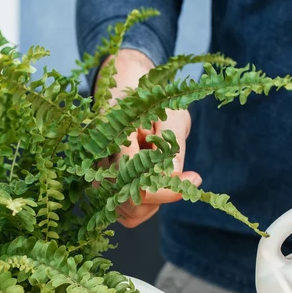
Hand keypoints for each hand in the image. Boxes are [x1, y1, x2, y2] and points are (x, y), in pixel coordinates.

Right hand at [98, 48, 201, 227]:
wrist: (125, 82)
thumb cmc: (150, 95)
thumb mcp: (171, 111)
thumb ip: (172, 144)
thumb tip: (175, 176)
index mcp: (112, 135)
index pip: (134, 180)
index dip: (167, 189)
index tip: (195, 179)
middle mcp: (98, 158)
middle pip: (128, 202)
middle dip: (160, 196)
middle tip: (184, 178)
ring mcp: (96, 173)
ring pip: (124, 210)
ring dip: (151, 201)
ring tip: (163, 174)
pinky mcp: (102, 182)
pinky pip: (120, 208)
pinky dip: (141, 204)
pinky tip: (152, 182)